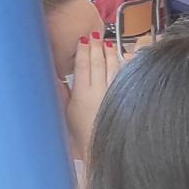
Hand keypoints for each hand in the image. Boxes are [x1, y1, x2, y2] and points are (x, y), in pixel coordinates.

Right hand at [66, 33, 123, 161]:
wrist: (99, 153)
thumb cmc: (80, 136)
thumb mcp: (65, 114)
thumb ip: (62, 94)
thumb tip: (58, 76)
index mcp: (81, 96)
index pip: (82, 67)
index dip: (83, 52)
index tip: (83, 39)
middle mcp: (99, 94)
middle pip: (98, 65)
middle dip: (96, 48)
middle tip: (95, 35)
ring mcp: (114, 96)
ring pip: (114, 69)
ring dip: (111, 54)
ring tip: (108, 43)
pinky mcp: (126, 100)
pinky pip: (127, 79)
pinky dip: (129, 66)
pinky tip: (130, 56)